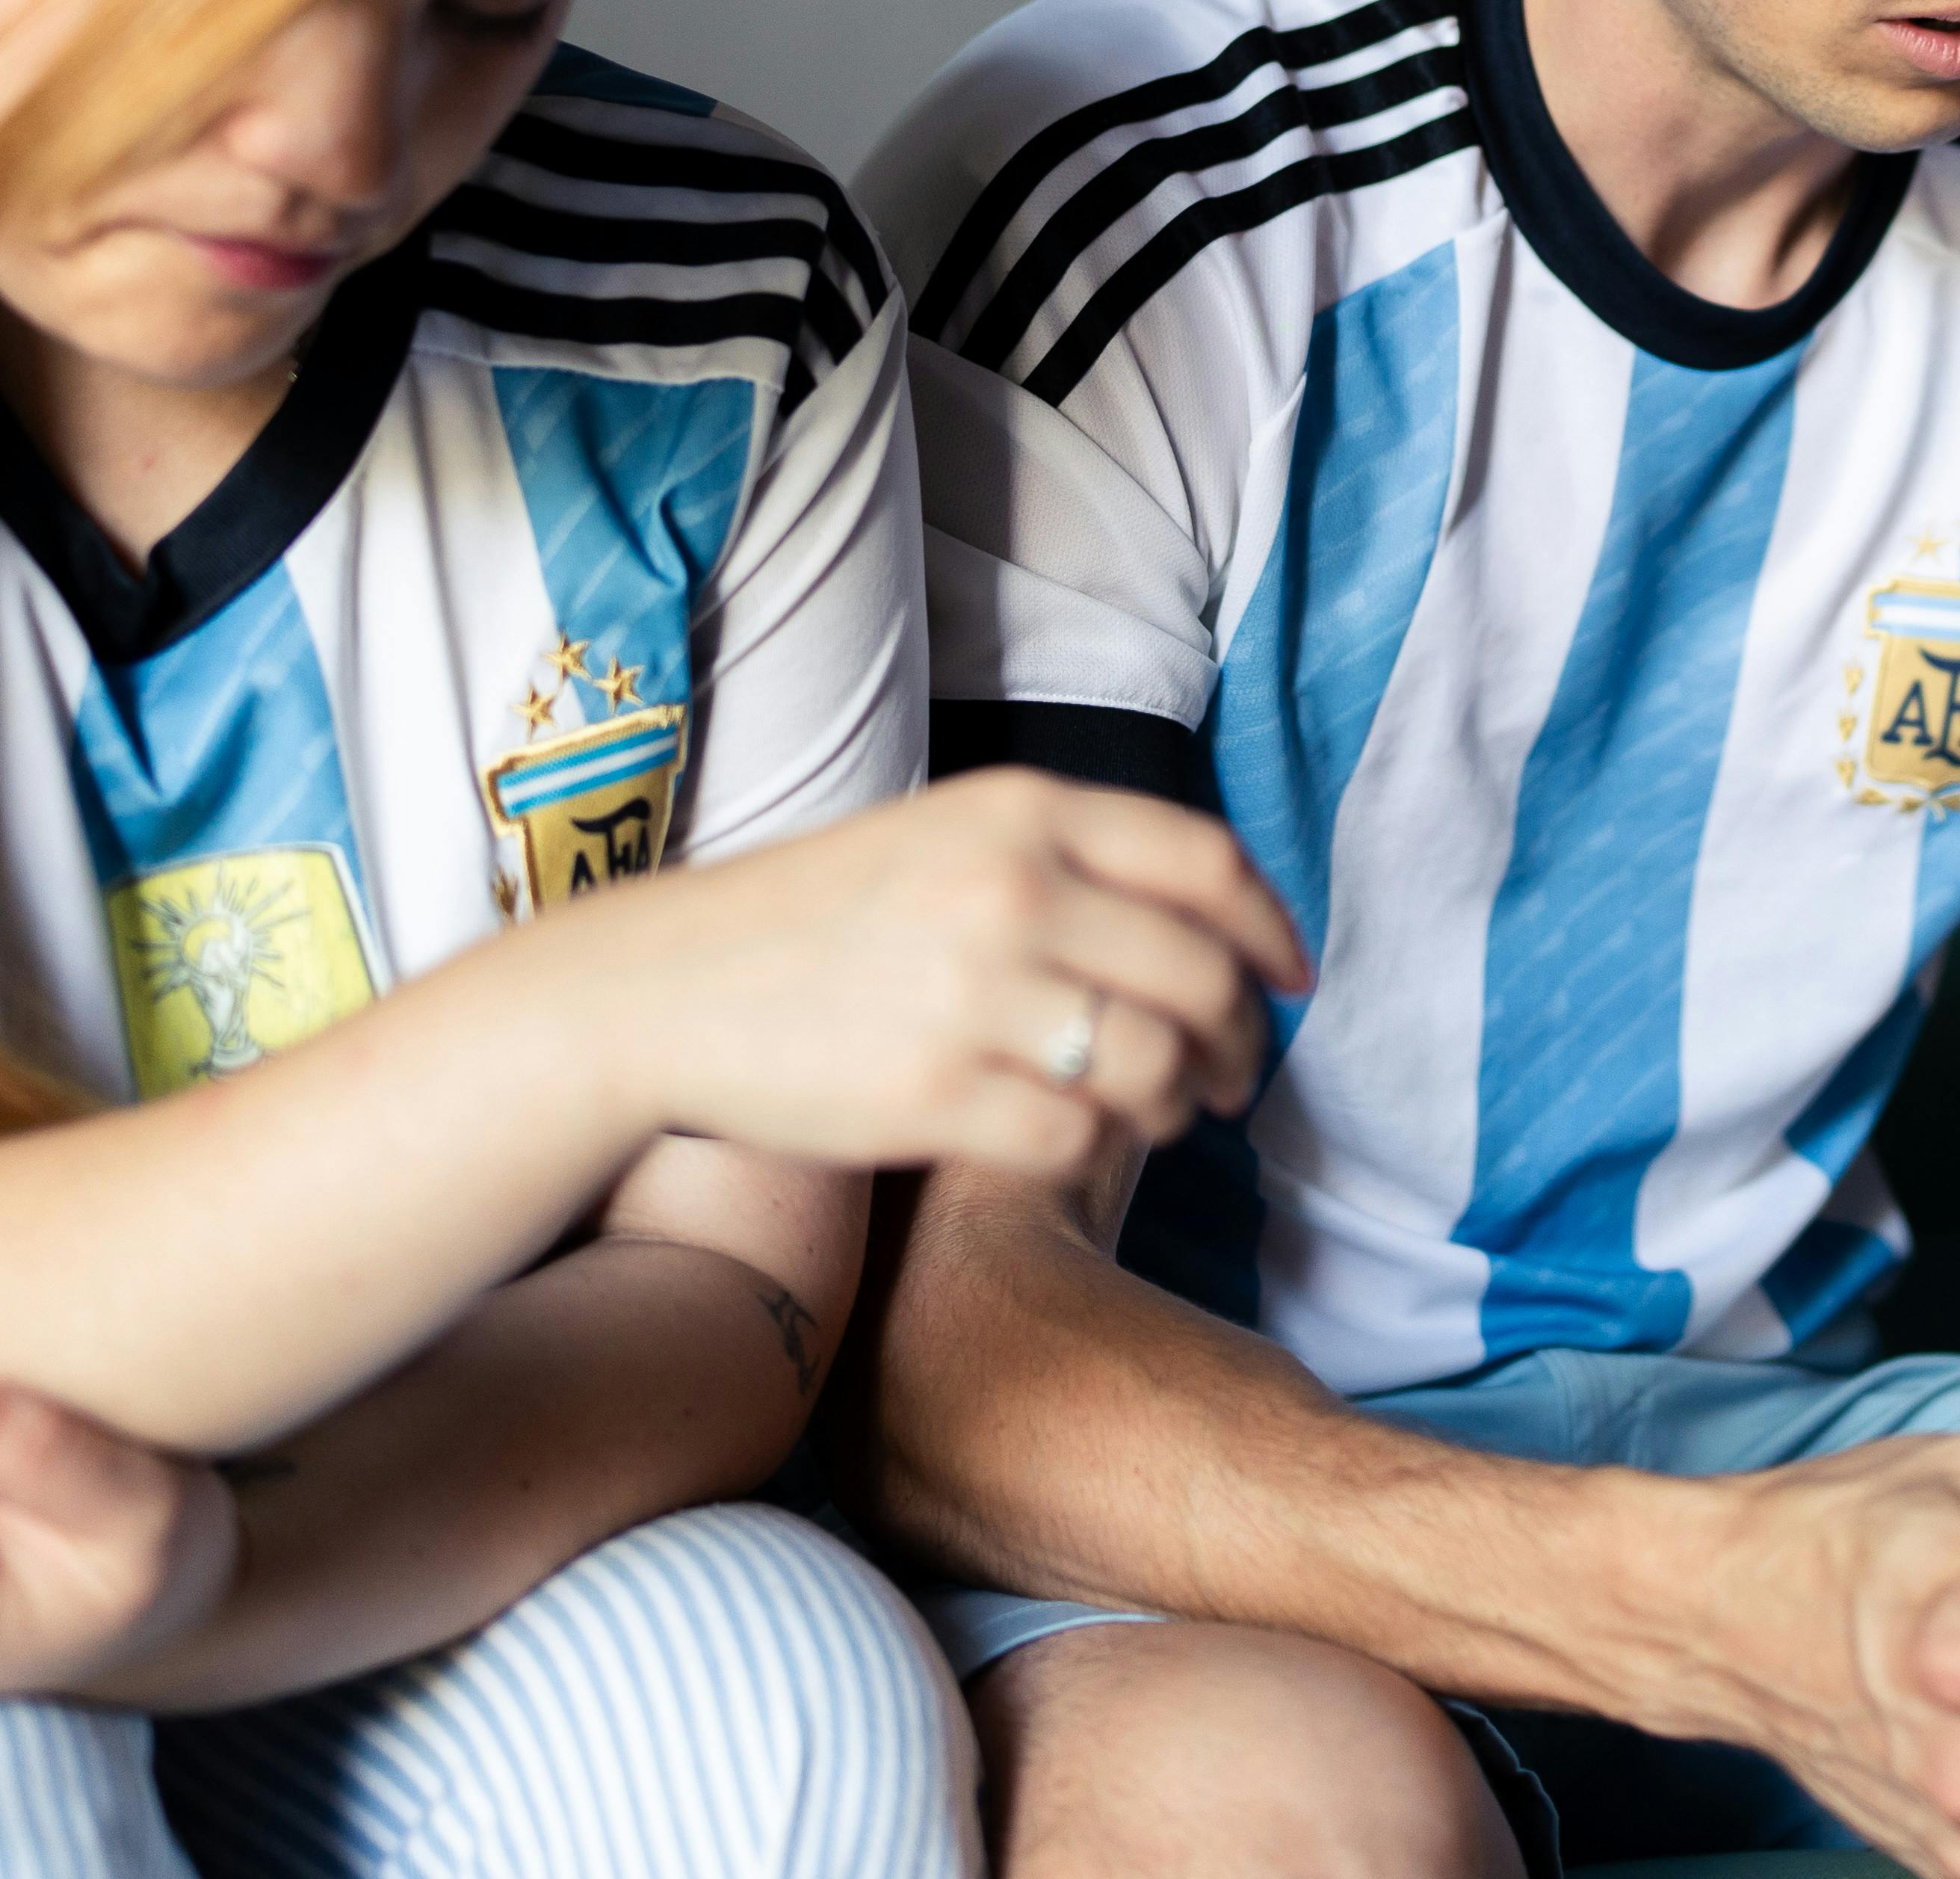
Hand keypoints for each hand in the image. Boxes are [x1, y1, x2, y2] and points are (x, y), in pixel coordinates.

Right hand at [604, 767, 1310, 1179]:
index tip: (1294, 978)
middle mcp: (1009, 890)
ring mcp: (972, 995)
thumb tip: (1208, 919)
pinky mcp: (934, 1095)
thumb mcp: (945, 835)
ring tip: (1164, 1112)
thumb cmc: (816, 919)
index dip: (1270, 928)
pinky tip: (1082, 1141)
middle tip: (1239, 1075)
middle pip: (1200, 976)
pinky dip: (1101, 1149)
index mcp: (1020, 811)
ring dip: (1182, 1102)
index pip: (1206, 864)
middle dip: (1243, 1038)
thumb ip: (1066, 858)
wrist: (665, 988)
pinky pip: (1079, 1138)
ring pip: (1156, 1065)